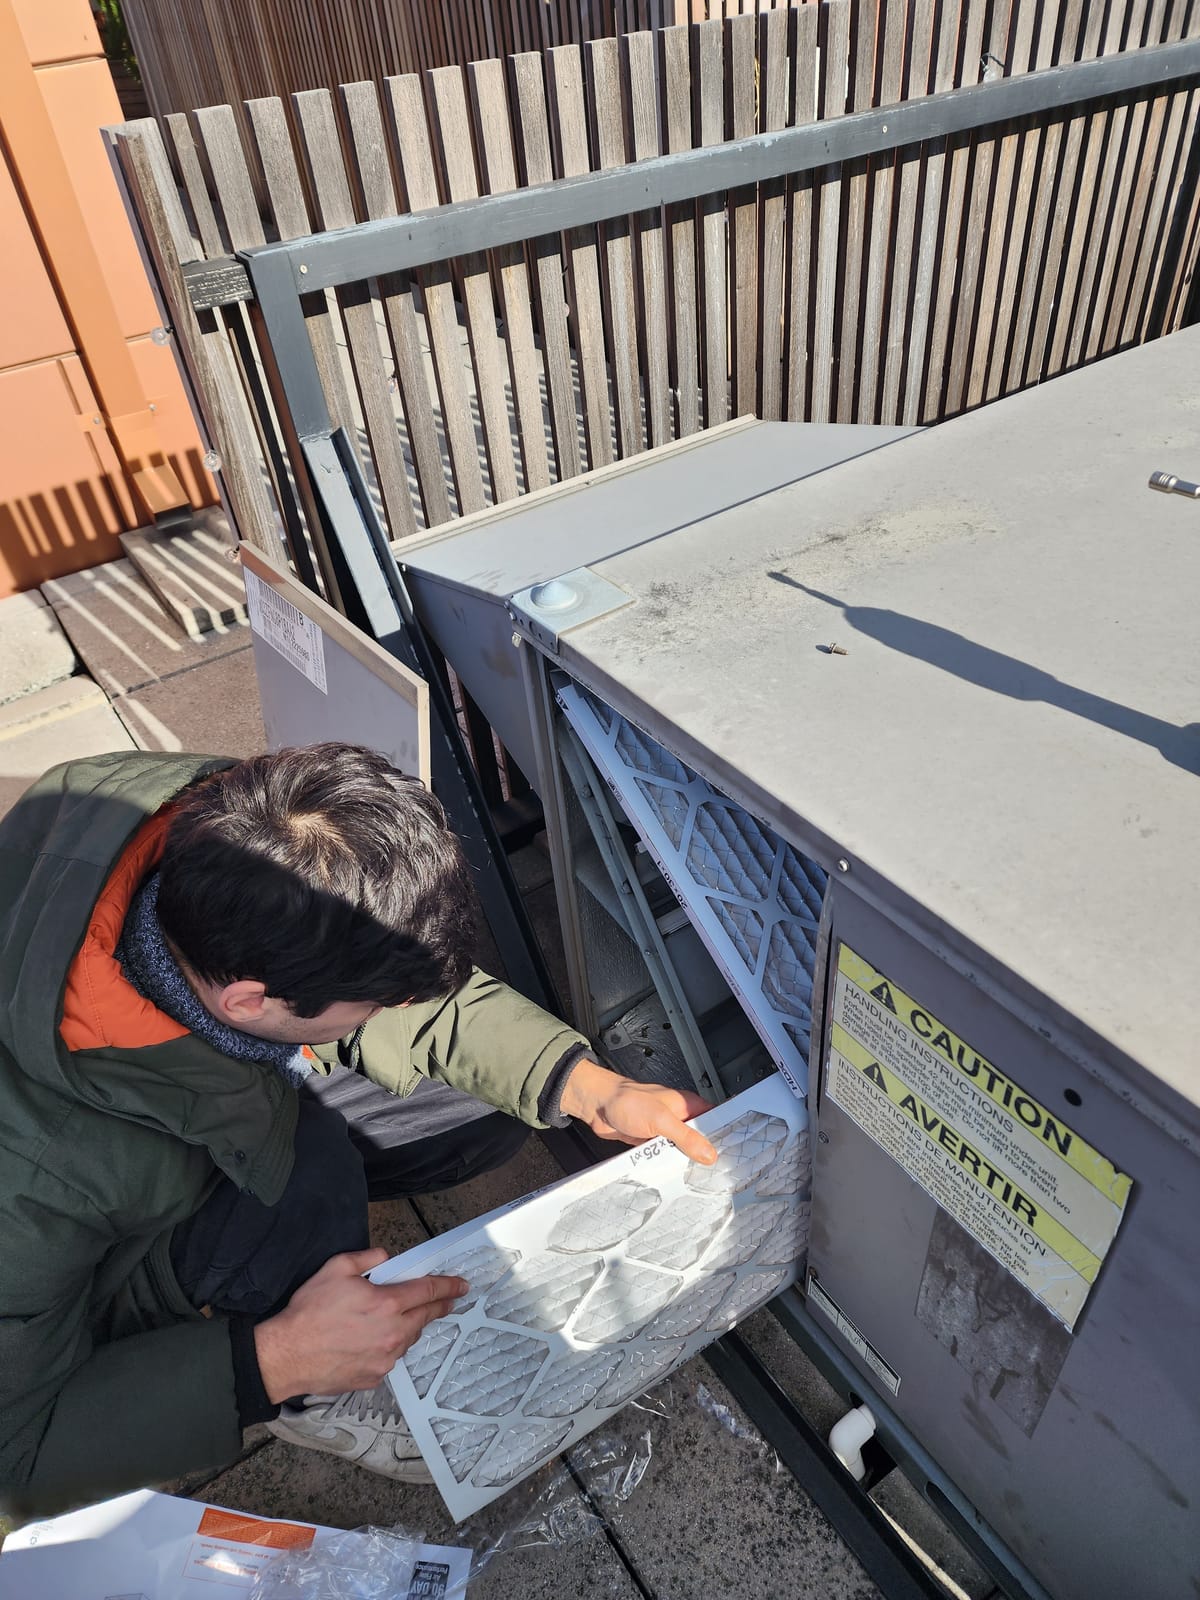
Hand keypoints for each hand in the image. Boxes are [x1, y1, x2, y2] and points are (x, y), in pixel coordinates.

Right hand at [254, 1249, 467, 1402]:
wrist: (287, 1355)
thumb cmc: (309, 1311)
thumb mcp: (336, 1268)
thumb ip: (367, 1258)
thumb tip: (386, 1258)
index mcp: (387, 1304)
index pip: (428, 1291)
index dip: (448, 1286)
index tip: (462, 1286)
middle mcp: (393, 1333)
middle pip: (425, 1317)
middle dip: (439, 1307)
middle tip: (447, 1301)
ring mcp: (385, 1359)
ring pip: (408, 1339)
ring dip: (409, 1327)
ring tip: (398, 1319)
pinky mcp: (374, 1377)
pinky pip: (389, 1358)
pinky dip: (388, 1347)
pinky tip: (372, 1341)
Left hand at [560, 1058, 716, 1164]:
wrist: (597, 1105)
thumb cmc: (626, 1099)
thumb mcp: (661, 1119)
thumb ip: (685, 1136)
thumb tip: (708, 1152)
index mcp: (687, 1105)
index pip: (714, 1121)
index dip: (724, 1136)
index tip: (733, 1154)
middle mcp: (678, 1117)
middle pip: (699, 1139)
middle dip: (704, 1154)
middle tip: (715, 1173)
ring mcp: (664, 1130)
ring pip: (681, 1150)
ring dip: (683, 1161)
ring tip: (695, 1178)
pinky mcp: (651, 1141)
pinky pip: (665, 1156)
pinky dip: (667, 1164)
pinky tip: (672, 1174)